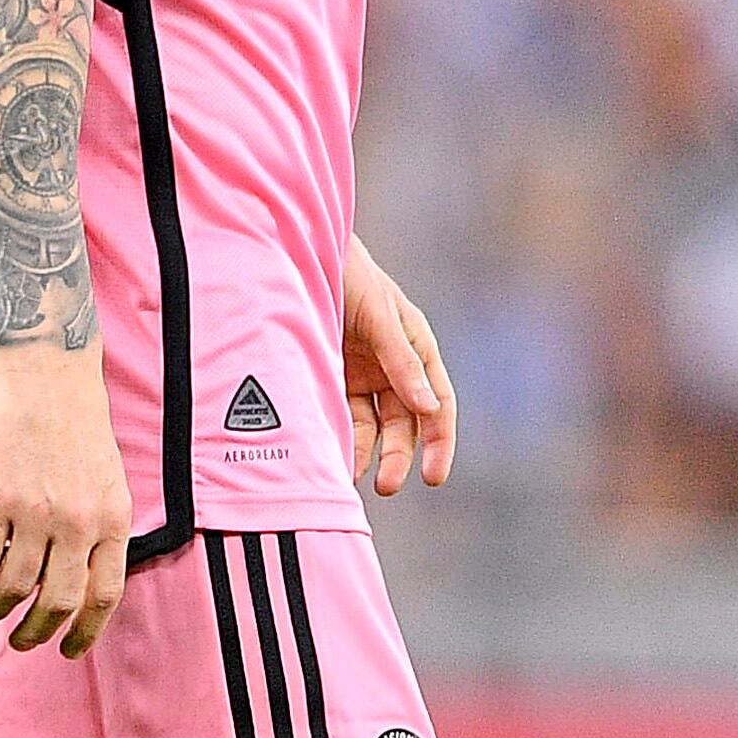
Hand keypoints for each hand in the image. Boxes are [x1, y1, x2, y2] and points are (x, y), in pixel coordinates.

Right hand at [0, 344, 132, 657]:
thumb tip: (83, 580)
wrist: (49, 372)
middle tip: (21, 640)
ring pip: (14, 589)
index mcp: (113, 519)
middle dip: (35, 632)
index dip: (85, 631)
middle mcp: (78, 522)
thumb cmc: (79, 423)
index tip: (68, 650)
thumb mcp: (109, 480)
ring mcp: (35, 513)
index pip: (104, 595)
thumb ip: (101, 528)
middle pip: (58, 602)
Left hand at [341, 234, 456, 494]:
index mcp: (417, 348)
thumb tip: (429, 407)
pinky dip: (341, 438)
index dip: (439, 441)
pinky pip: (343, 416)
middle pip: (406, 422)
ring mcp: (363, 373)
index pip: (437, 403)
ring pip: (373, 425)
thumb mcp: (379, 315)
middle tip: (386, 485)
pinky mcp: (333, 377)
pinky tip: (333, 455)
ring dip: (367, 452)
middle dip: (400, 455)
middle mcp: (394, 365)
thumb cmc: (348, 274)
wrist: (299, 252)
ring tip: (353, 475)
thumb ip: (402, 360)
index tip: (433, 476)